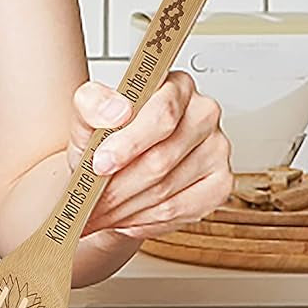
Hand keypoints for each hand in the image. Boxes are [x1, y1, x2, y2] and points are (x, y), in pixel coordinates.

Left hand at [66, 72, 232, 238]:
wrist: (114, 167)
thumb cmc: (107, 137)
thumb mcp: (87, 116)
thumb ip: (92, 103)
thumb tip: (115, 111)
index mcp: (176, 86)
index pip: (162, 113)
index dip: (129, 143)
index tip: (100, 163)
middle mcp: (203, 113)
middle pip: (162, 159)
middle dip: (118, 187)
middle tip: (90, 200)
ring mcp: (217, 149)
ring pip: (167, 190)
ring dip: (126, 209)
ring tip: (101, 213)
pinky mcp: (220, 184)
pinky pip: (181, 211)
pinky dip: (146, 221)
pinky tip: (127, 218)